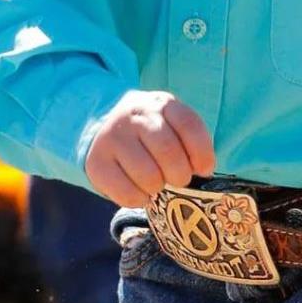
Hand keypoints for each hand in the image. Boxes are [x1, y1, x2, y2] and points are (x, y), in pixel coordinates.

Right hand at [85, 90, 215, 207]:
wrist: (108, 123)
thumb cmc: (153, 129)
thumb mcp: (173, 122)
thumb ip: (191, 139)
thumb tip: (204, 170)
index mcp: (162, 103)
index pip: (189, 125)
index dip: (202, 152)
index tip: (205, 169)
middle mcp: (136, 116)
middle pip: (168, 151)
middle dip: (181, 174)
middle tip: (180, 179)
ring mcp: (113, 137)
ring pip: (148, 175)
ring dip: (159, 187)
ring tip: (158, 183)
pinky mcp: (97, 162)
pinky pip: (126, 192)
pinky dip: (140, 199)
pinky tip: (142, 192)